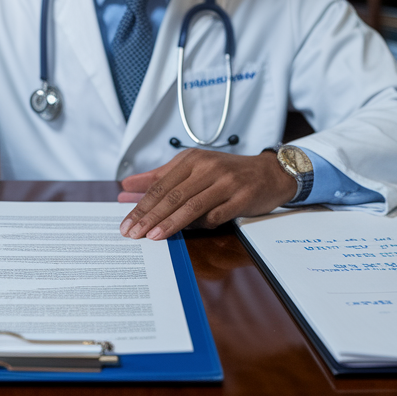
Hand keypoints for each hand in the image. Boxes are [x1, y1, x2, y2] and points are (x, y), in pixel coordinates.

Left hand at [118, 150, 296, 239]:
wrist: (270, 173)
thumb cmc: (227, 173)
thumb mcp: (192, 167)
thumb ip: (159, 177)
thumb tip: (126, 186)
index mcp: (192, 159)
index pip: (160, 185)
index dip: (141, 205)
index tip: (126, 223)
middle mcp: (207, 167)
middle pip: (172, 195)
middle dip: (149, 216)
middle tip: (132, 233)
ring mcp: (226, 182)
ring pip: (192, 205)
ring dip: (170, 223)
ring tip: (153, 236)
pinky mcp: (242, 197)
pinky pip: (216, 215)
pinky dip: (200, 225)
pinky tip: (187, 233)